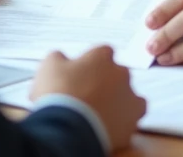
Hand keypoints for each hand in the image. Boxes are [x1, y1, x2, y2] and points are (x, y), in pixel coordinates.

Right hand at [30, 46, 145, 152]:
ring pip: (128, 95)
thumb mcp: (49, 66)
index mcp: (102, 56)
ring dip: (117, 100)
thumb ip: (60, 57)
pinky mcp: (132, 121)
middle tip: (87, 94)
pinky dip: (123, 119)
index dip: (91, 63)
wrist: (68, 129)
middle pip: (117, 73)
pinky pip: (133, 117)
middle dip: (105, 82)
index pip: (102, 52)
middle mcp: (121, 73)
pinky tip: (109, 124)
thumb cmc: (59, 94)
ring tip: (99, 112)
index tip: (81, 73)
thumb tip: (62, 58)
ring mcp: (129, 97)